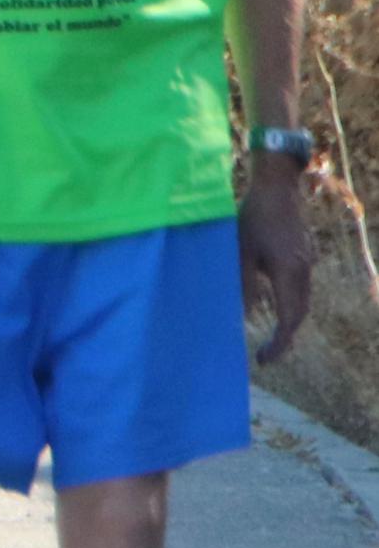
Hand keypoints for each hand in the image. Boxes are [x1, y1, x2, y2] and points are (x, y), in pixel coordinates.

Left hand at [245, 162, 314, 363]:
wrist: (278, 188)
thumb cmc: (253, 217)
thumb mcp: (240, 251)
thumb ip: (241, 284)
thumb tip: (242, 316)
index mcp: (289, 272)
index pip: (289, 318)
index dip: (279, 343)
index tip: (264, 360)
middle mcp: (304, 270)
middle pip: (300, 313)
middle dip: (285, 337)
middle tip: (265, 355)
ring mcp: (307, 262)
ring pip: (302, 301)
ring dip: (289, 321)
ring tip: (270, 338)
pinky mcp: (304, 255)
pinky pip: (300, 287)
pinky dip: (289, 303)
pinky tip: (274, 306)